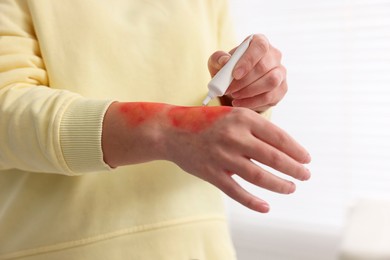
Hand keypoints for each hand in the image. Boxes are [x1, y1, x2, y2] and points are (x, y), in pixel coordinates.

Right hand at [103, 102, 310, 212]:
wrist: (170, 130)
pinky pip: (236, 191)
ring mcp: (221, 156)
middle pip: (273, 157)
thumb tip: (283, 148)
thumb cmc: (205, 122)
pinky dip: (253, 202)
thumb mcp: (231, 115)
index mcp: (242, 118)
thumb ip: (254, 128)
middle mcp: (234, 136)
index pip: (278, 137)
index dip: (296, 150)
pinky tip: (265, 207)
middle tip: (305, 175)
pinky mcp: (211, 173)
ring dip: (279, 185)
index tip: (306, 159)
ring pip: (258, 176)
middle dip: (294, 169)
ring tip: (290, 188)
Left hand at [208, 34, 286, 111]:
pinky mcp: (282, 88)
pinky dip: (252, 102)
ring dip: (250, 91)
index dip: (248, 60)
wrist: (237, 86)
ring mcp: (281, 72)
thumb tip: (225, 61)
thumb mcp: (218, 62)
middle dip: (244, 81)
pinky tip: (240, 103)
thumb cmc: (228, 70)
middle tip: (228, 89)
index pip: (260, 47)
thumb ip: (218, 58)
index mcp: (259, 42)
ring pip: (271, 82)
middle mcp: (274, 55)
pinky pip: (270, 96)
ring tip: (234, 96)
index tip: (235, 74)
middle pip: (264, 67)